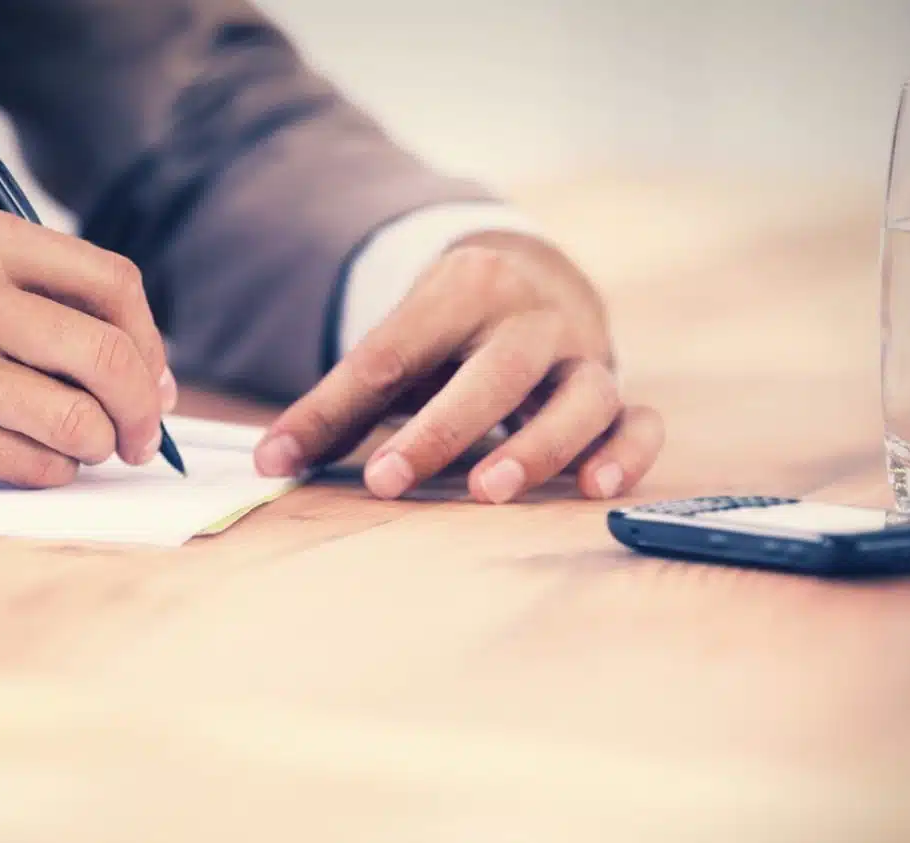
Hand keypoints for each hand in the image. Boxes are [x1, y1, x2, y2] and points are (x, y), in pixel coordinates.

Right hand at [0, 203, 176, 487]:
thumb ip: (31, 298)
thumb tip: (143, 368)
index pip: (112, 283)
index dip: (151, 341)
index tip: (152, 379)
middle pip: (109, 355)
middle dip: (141, 411)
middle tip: (137, 439)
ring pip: (77, 419)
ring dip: (91, 448)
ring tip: (73, 450)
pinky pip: (30, 464)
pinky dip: (47, 474)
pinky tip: (26, 464)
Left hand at [254, 231, 662, 502]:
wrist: (535, 284)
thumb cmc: (453, 334)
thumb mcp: (399, 350)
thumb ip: (339, 405)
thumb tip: (271, 462)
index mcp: (464, 286)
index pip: (397, 350)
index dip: (345, 408)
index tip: (297, 458)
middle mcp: (533, 316)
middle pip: (496, 369)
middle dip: (442, 426)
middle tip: (392, 480)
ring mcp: (585, 353)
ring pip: (580, 394)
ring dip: (539, 445)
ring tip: (488, 492)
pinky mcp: (618, 390)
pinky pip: (638, 420)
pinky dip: (626, 452)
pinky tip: (595, 490)